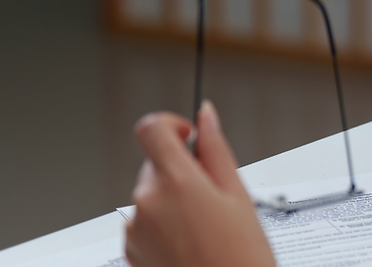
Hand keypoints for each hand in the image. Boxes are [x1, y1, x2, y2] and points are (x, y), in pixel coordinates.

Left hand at [125, 102, 275, 266]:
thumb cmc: (240, 257)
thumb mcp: (238, 195)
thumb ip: (216, 149)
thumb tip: (206, 117)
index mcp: (175, 182)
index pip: (151, 128)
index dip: (170, 124)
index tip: (188, 135)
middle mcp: (146, 203)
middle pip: (154, 163)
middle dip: (180, 170)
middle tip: (212, 195)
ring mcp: (135, 230)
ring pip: (151, 194)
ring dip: (172, 198)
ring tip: (205, 226)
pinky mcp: (131, 251)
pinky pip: (145, 221)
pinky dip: (164, 223)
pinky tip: (191, 241)